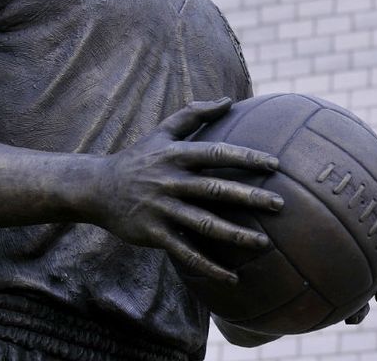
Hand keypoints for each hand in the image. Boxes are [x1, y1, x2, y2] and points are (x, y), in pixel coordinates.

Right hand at [94, 98, 282, 283]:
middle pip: (216, 189)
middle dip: (249, 197)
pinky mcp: (154, 233)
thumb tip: (229, 100)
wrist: (96, 188)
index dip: (246, 158)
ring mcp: (163, 209)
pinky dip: (208, 266)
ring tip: (263, 243)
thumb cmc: (138, 157)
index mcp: (177, 155)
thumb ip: (195, 113)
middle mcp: (171, 181)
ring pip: (204, 224)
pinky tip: (231, 277)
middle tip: (279, 204)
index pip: (218, 153)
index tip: (275, 165)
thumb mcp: (162, 131)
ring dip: (235, 235)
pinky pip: (185, 252)